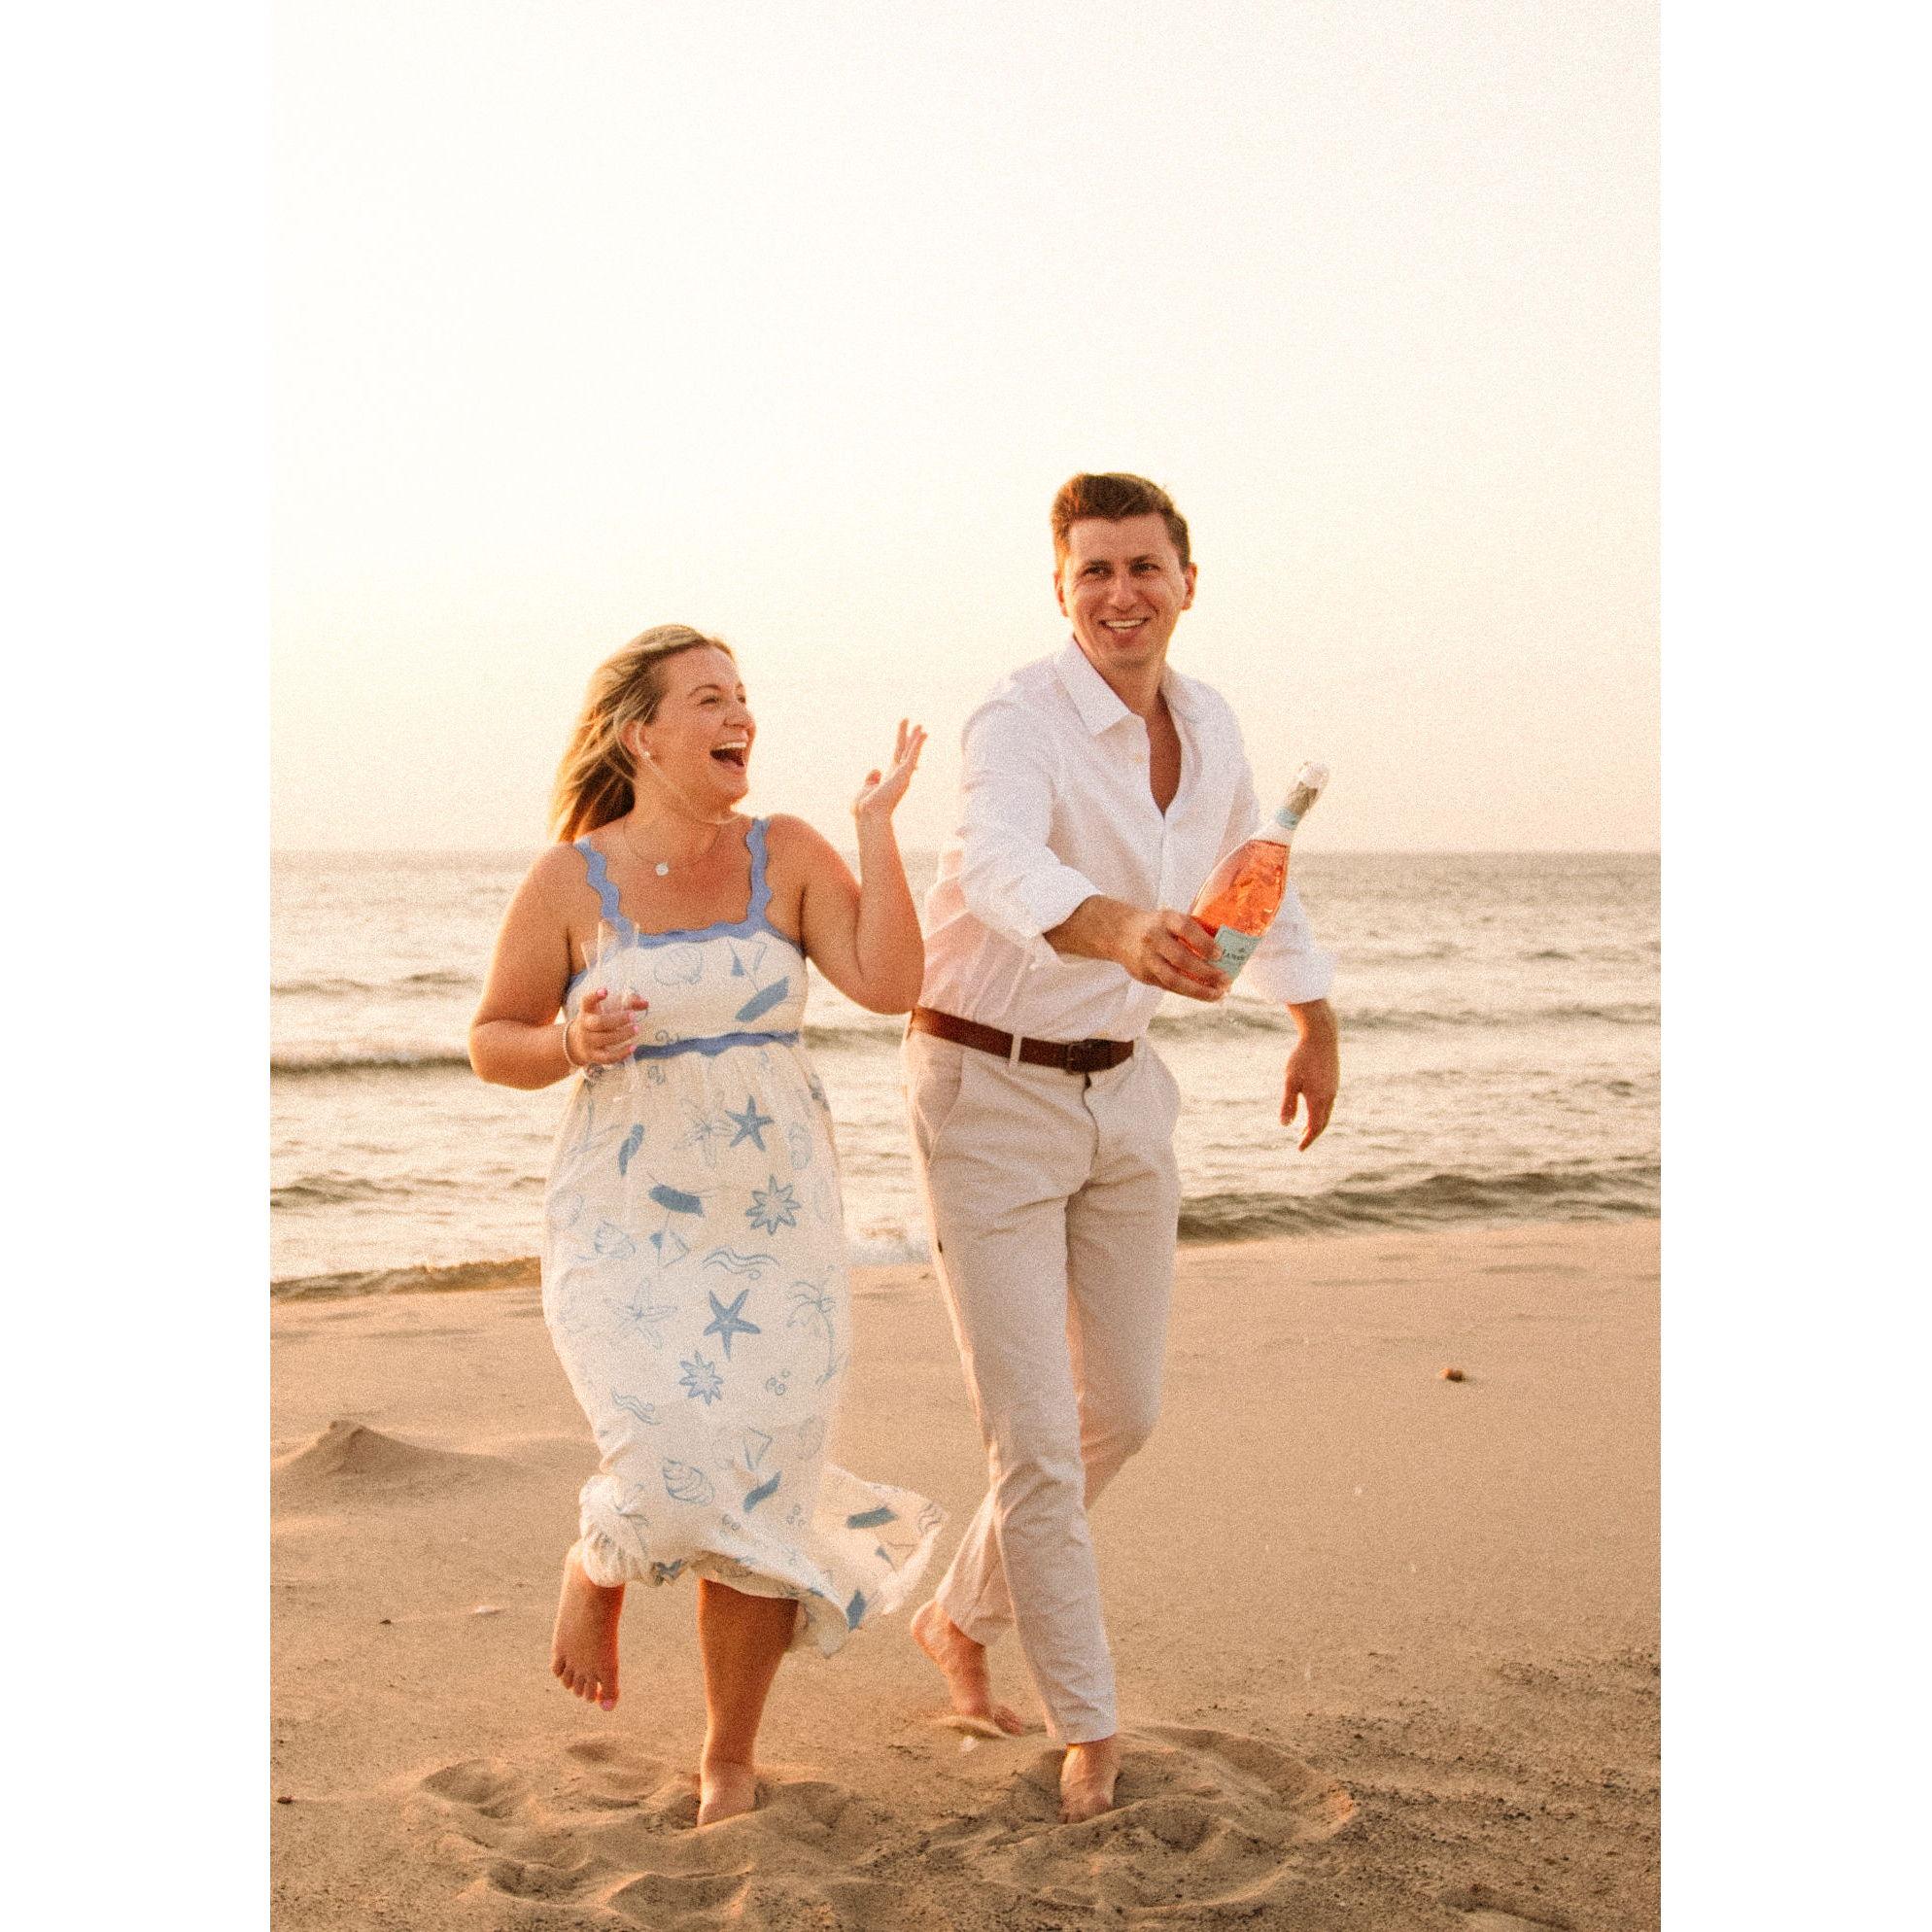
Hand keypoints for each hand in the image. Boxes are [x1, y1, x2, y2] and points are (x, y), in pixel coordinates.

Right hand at [568, 986, 648, 1066]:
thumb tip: (646, 1003)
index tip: (605, 991)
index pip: (587, 1001)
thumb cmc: (599, 1021)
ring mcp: (588, 1042)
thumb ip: (628, 1003)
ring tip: (637, 1028)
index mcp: (587, 1011)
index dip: (594, 996)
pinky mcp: (594, 1056)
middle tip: (633, 1015)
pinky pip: (608, 1057)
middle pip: (599, 1022)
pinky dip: (621, 1053)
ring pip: (604, 1039)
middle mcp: (584, 1026)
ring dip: (622, 1034)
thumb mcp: (608, 1009)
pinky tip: (634, 1047)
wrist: (577, 1044)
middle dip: (617, 1019)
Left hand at [854, 720, 926, 821]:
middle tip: (914, 723)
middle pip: (905, 750)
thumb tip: (876, 770)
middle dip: (909, 736)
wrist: (868, 815)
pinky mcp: (904, 775)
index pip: (897, 755)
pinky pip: (912, 757)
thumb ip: (871, 778)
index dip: (901, 742)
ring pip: (911, 753)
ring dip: (916, 739)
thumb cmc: (866, 807)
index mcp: (890, 776)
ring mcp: (903, 775)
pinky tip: (922, 735)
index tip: (906, 732)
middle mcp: (899, 775)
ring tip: (921, 726)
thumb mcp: (866, 788)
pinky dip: (917, 746)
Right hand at [1121, 909, 1229, 1001]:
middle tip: (1226, 980)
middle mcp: (1154, 938)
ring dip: (1199, 990)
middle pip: (1181, 958)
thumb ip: (1193, 931)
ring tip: (1218, 994)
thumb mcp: (1171, 919)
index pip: (1186, 929)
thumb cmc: (1156, 925)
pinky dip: (1188, 991)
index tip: (1220, 954)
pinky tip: (1203, 994)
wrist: (1120, 933)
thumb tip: (1225, 948)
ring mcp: (1147, 959)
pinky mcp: (1144, 975)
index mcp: (1165, 919)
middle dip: (1207, 972)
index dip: (1203, 942)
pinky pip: (1169, 986)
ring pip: (1174, 979)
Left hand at [1280, 1026, 1338, 1149]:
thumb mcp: (1290, 1081)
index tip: (1300, 1149)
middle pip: (1322, 1123)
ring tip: (1305, 1127)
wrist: (1321, 1037)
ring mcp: (1333, 1089)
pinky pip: (1329, 1103)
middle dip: (1312, 1134)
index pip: (1314, 1127)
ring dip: (1317, 1123)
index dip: (1307, 1140)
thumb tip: (1284, 1125)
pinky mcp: (1334, 1081)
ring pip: (1327, 1113)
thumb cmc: (1302, 1058)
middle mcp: (1329, 1097)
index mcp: (1318, 1099)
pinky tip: (1313, 1108)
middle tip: (1302, 1141)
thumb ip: (1288, 1104)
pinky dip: (1321, 1112)